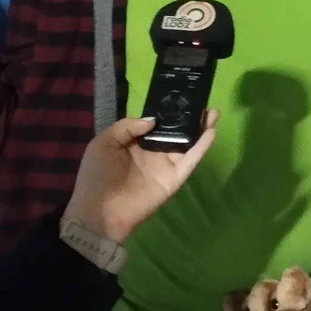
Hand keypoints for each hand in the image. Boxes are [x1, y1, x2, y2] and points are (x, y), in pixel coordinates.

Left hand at [63, 110, 218, 242]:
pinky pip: (190, 161)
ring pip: (187, 145)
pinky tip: (210, 132)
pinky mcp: (174, 179)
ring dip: (200, 129)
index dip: (168, 112)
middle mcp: (153, 153)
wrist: (100, 211)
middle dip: (189, 119)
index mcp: (135, 144)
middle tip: (204, 104)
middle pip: (175, 133)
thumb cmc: (97, 175)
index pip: (156, 125)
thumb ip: (127, 127)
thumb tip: (153, 120)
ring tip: (213, 113)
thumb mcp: (104, 143)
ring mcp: (165, 166)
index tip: (181, 98)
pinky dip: (201, 148)